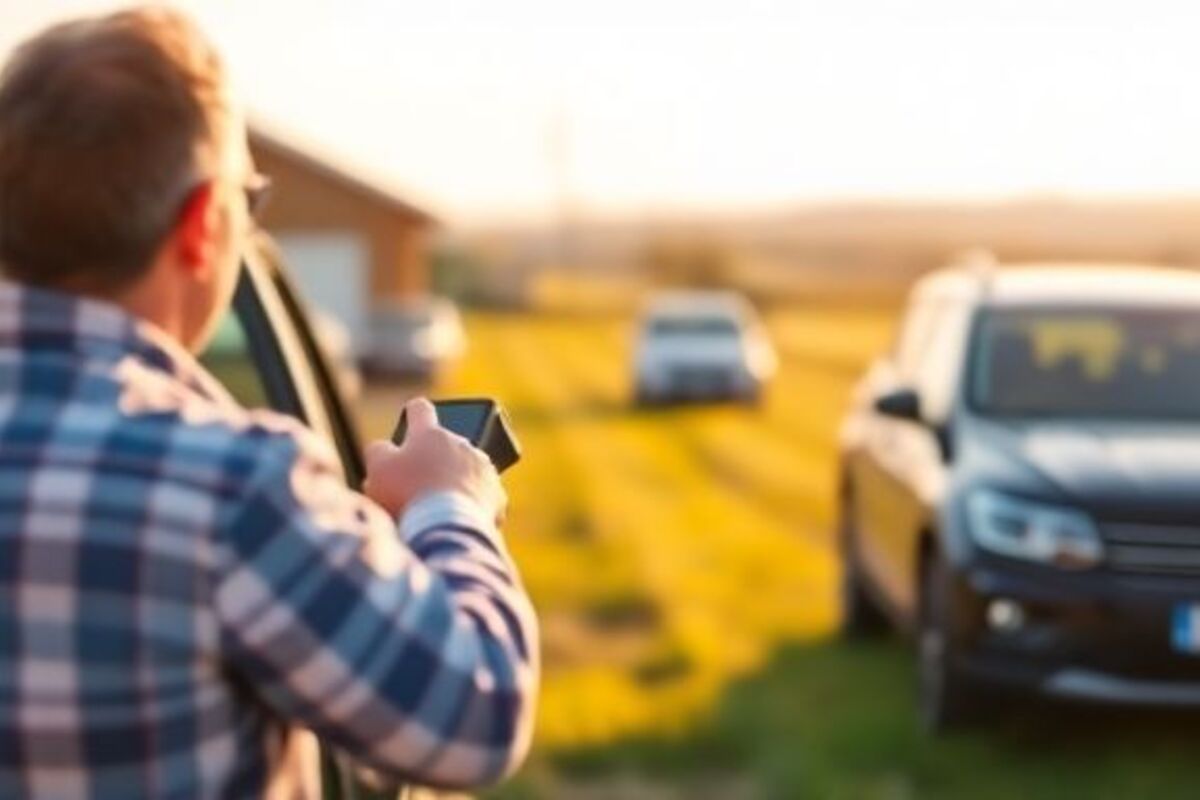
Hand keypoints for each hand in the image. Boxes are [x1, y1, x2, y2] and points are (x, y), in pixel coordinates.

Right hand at [363, 397, 506, 522]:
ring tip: (438, 507)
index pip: (421, 409)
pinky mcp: (497, 494)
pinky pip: (482, 495)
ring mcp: (484, 469)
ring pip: (467, 470)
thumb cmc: (408, 495)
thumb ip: (379, 451)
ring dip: (455, 481)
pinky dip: (471, 504)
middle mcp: (462, 444)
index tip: (411, 416)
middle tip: (417, 485)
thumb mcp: (378, 469)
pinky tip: (457, 519)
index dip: (413, 413)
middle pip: (445, 445)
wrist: (448, 528)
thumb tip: (385, 448)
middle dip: (434, 460)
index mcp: (430, 434)